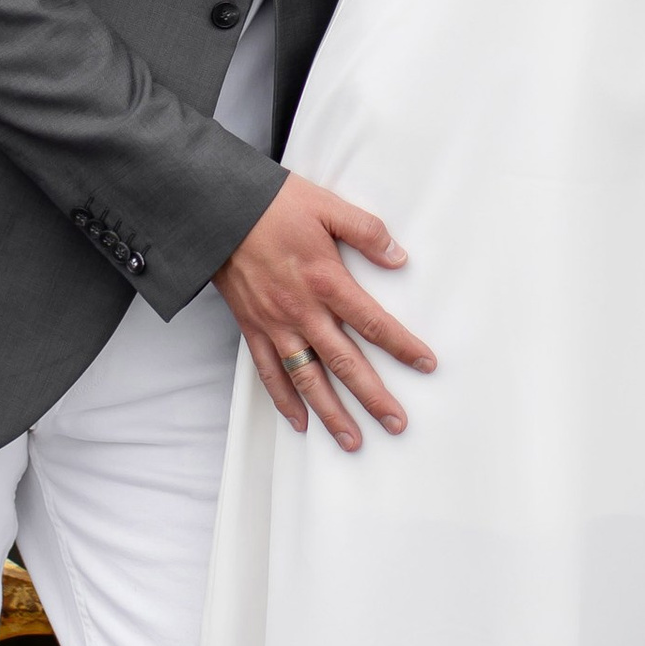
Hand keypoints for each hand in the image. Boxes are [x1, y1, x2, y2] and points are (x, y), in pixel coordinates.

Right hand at [214, 175, 435, 450]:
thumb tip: (399, 258)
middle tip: (396, 424)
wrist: (218, 210)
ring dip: (331, 413)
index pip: (373, 323)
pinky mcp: (252, 328)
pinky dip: (283, 401)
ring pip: (307, 378)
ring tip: (352, 440)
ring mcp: (275, 324)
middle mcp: (302, 310)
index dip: (402, 346)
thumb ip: (366, 231)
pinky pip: (269, 373)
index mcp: (325, 280)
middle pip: (344, 362)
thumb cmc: (274, 204)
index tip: (426, 365)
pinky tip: (300, 422)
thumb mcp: (327, 206)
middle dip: (372, 396)